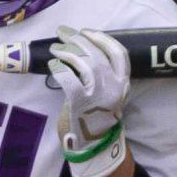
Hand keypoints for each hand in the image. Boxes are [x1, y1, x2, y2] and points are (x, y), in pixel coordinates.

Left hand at [47, 25, 130, 143]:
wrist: (94, 145)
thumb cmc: (97, 116)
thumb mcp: (109, 93)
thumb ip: (103, 74)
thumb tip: (84, 49)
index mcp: (123, 83)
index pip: (119, 53)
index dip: (102, 39)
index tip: (87, 31)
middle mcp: (115, 86)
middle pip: (97, 54)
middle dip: (78, 40)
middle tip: (63, 33)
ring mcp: (99, 95)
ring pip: (85, 63)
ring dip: (67, 51)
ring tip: (55, 48)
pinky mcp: (82, 103)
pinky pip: (69, 79)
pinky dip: (60, 68)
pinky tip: (53, 64)